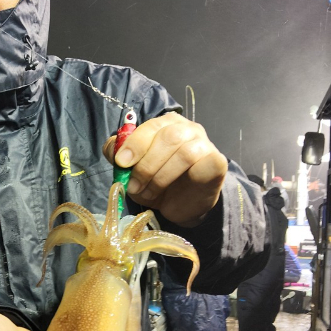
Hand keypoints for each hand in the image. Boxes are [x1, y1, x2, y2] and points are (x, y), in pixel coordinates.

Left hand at [102, 112, 227, 226]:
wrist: (182, 205)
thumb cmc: (157, 183)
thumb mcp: (132, 170)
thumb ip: (119, 155)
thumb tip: (113, 149)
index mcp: (165, 124)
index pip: (150, 126)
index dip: (135, 144)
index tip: (122, 163)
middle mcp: (187, 128)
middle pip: (168, 137)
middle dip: (146, 165)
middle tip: (134, 187)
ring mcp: (204, 143)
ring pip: (184, 152)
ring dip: (161, 176)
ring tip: (149, 193)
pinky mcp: (216, 161)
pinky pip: (201, 164)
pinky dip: (181, 179)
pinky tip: (171, 192)